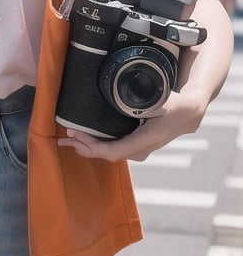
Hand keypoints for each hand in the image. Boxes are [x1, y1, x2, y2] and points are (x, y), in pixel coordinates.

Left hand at [57, 84, 206, 162]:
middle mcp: (143, 148)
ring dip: (91, 147)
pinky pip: (117, 149)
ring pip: (113, 153)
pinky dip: (100, 145)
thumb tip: (123, 102)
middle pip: (109, 155)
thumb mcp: (161, 99)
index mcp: (147, 139)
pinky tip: (90, 141)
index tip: (75, 137)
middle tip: (65, 140)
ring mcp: (142, 148)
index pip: (114, 151)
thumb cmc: (176, 104)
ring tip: (72, 141)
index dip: (92, 146)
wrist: (191, 111)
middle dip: (85, 148)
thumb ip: (145, 102)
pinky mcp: (141, 144)